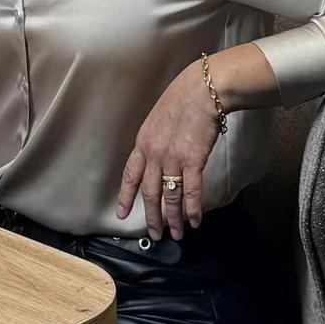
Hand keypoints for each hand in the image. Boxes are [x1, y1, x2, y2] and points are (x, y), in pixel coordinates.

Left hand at [115, 67, 221, 240]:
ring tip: (177, 234)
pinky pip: (191, 191)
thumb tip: (158, 156)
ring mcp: (172, 157)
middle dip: (152, 216)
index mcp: (143, 141)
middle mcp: (154, 153)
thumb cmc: (184, 98)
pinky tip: (195, 220)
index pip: (130, 174)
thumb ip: (155, 139)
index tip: (122, 214)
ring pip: (169, 196)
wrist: (203, 89)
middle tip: (155, 234)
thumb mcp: (159, 118)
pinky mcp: (193, 159)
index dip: (126, 196)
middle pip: (150, 192)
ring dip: (173, 218)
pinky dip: (192, 209)